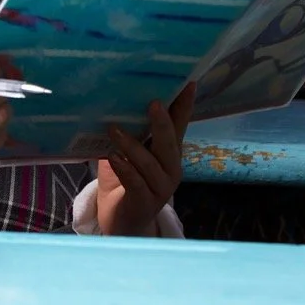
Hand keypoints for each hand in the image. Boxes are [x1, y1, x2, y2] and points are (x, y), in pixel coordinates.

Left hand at [97, 82, 195, 236]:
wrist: (121, 221)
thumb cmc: (124, 180)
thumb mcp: (129, 151)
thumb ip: (131, 130)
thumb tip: (118, 96)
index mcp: (169, 153)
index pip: (180, 125)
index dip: (184, 105)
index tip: (189, 83)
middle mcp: (170, 169)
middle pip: (170, 144)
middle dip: (162, 123)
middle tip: (153, 102)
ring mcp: (160, 188)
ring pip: (150, 164)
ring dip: (132, 146)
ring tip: (114, 130)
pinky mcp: (144, 203)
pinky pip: (136, 184)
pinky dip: (125, 169)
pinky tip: (114, 158)